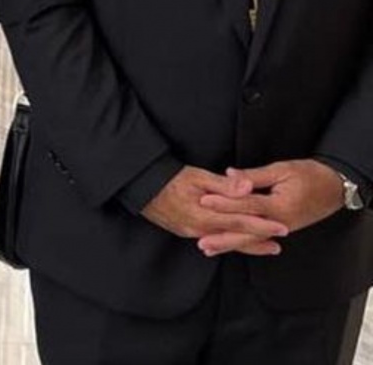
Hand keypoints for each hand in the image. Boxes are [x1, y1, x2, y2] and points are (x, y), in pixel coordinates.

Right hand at [141, 165, 287, 255]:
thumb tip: (248, 188)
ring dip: (246, 245)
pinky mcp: (186, 232)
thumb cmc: (170, 178)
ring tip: (267, 247)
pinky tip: (237, 242)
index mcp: (204, 214)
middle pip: (235, 237)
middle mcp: (199, 229)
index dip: (262, 225)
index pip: (240, 221)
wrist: (140, 186)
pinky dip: (229, 241)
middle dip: (258, 242)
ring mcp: (191, 232)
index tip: (282, 227)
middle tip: (279, 245)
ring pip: (225, 241)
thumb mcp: (197, 176)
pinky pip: (213, 240)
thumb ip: (224, 185)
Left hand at [196, 159, 345, 255]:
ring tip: (208, 248)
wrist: (334, 187)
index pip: (247, 205)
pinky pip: (259, 238)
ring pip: (252, 239)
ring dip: (230, 244)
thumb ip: (255, 176)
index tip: (204, 201)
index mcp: (280, 206)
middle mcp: (281, 222)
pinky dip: (243, 242)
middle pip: (248, 232)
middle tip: (201, 242)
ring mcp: (282, 228)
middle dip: (224, 237)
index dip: (224, 202)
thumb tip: (230, 175)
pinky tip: (229, 244)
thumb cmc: (309, 175)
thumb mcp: (282, 170)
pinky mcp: (282, 228)